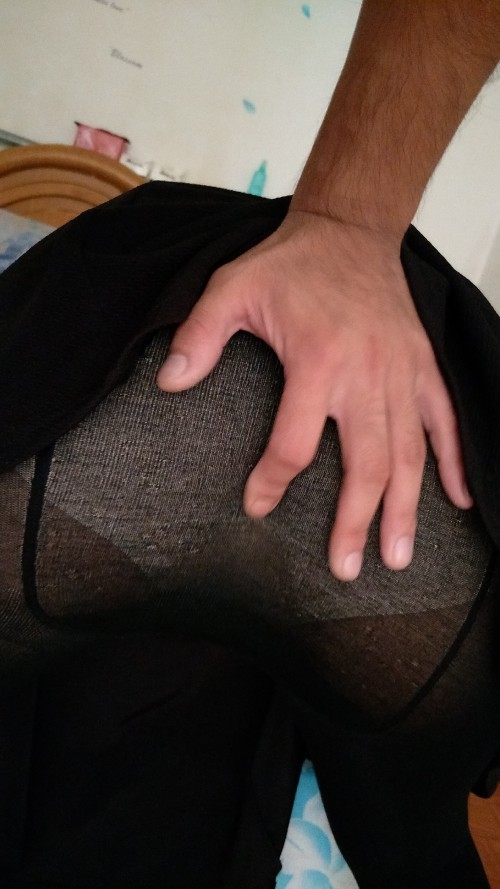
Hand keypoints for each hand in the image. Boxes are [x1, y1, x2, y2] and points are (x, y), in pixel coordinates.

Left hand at [156, 209, 471, 580]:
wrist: (349, 230)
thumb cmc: (291, 264)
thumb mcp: (232, 288)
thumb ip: (200, 336)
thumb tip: (170, 382)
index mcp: (318, 361)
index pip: (295, 443)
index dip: (273, 481)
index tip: (258, 507)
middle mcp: (366, 375)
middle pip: (366, 464)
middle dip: (356, 521)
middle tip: (348, 568)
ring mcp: (400, 373)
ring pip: (408, 453)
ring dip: (404, 508)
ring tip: (398, 556)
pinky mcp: (421, 366)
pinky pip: (444, 420)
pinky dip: (452, 462)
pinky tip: (455, 501)